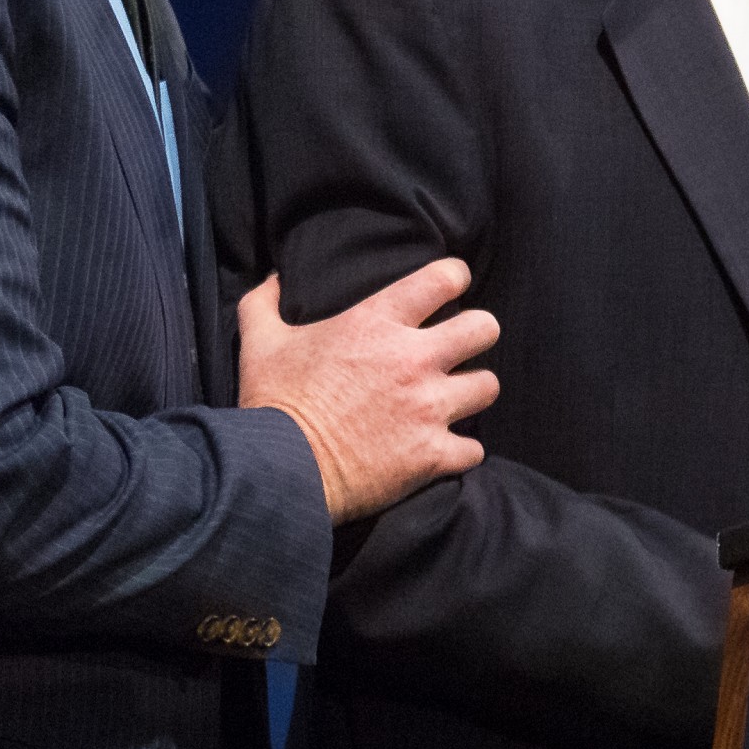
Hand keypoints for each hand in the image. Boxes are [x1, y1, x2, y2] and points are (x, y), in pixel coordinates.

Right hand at [239, 259, 499, 521]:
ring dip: (473, 392)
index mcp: (376, 323)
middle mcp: (413, 360)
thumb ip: (264, 303)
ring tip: (455, 399)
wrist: (280, 471)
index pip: (444, 278)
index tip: (450, 286)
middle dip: (477, 334)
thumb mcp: (259, 343)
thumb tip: (273, 277)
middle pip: (485, 328)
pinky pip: (474, 449)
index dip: (453, 277)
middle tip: (460, 347)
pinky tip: (444, 449)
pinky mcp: (432, 454)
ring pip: (488, 386)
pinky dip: (461, 451)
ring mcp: (428, 408)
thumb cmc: (273, 404)